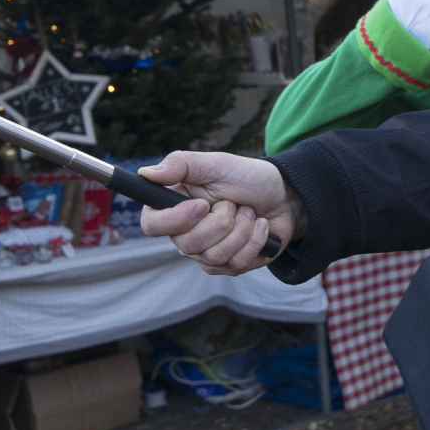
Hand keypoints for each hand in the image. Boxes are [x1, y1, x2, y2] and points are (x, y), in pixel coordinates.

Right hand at [137, 151, 302, 275]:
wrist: (283, 196)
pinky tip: (260, 226)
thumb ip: (180, 164)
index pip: (152, 225)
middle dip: (222, 221)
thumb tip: (145, 173)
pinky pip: (236, 263)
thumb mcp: (216, 164)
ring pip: (214, 256)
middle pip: (188, 245)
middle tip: (234, 203)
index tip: (202, 205)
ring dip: (241, 229)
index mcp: (173, 207)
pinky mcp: (228, 266)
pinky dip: (255, 240)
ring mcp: (205, 254)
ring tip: (248, 212)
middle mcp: (184, 234)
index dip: (175, 220)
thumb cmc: (247, 178)